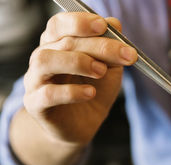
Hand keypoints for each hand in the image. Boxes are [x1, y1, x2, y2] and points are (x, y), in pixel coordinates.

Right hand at [23, 12, 136, 144]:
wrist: (83, 125)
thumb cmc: (93, 91)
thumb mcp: (109, 68)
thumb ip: (110, 47)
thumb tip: (115, 23)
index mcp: (57, 44)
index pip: (60, 24)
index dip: (80, 22)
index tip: (103, 26)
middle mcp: (43, 58)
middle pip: (63, 42)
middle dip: (97, 46)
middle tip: (124, 55)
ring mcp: (35, 81)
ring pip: (44, 61)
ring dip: (77, 62)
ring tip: (101, 72)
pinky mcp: (35, 105)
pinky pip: (47, 94)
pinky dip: (71, 92)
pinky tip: (90, 93)